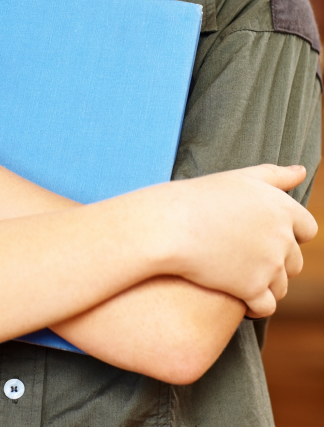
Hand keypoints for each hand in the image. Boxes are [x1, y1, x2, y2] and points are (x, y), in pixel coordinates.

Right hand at [159, 164, 317, 317]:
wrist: (170, 226)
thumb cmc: (200, 198)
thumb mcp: (240, 178)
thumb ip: (275, 175)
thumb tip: (301, 171)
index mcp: (283, 207)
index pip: (308, 229)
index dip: (289, 234)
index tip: (262, 234)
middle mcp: (282, 236)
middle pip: (295, 262)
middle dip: (275, 262)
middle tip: (242, 256)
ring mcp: (269, 265)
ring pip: (281, 286)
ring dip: (264, 285)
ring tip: (236, 276)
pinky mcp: (253, 289)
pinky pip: (265, 306)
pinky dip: (254, 306)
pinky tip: (236, 297)